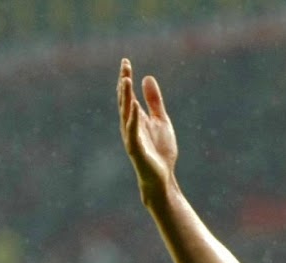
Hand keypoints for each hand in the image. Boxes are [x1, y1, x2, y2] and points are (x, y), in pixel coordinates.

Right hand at [118, 58, 179, 204]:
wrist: (162, 176)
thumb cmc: (160, 150)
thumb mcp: (161, 121)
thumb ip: (154, 101)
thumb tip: (147, 78)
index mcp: (135, 117)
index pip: (128, 94)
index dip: (126, 78)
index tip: (126, 61)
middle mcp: (129, 124)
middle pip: (124, 100)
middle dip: (124, 83)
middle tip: (125, 65)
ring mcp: (131, 136)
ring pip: (126, 112)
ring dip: (125, 96)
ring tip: (126, 80)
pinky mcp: (136, 148)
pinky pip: (133, 130)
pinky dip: (133, 117)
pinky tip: (134, 105)